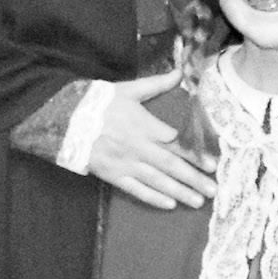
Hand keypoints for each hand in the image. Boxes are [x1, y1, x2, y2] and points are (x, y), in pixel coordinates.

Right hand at [87, 74, 216, 208]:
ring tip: (198, 202)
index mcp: (144, 125)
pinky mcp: (112, 175)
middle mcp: (137, 147)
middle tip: (213, 190)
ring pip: (157, 181)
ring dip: (179, 192)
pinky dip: (152, 198)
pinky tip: (169, 205)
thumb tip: (179, 72)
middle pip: (171, 165)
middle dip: (194, 179)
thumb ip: (156, 84)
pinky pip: (135, 190)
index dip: (195, 154)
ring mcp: (125, 163)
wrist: (64, 118)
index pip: (176, 143)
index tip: (212, 164)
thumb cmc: (99, 102)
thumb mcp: (129, 89)